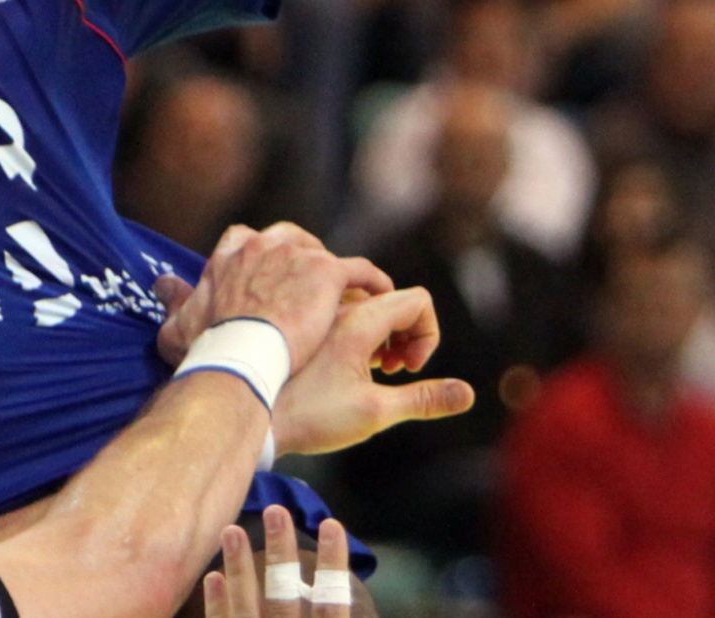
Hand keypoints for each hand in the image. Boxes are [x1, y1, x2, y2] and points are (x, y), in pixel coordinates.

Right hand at [170, 225, 394, 371]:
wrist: (239, 357)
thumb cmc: (208, 349)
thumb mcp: (180, 325)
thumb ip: (176, 301)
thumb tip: (163, 285)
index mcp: (230, 254)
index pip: (248, 237)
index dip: (264, 257)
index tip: (271, 280)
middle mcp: (264, 244)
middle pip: (292, 240)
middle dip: (304, 261)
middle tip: (314, 293)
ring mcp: (297, 255)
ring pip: (326, 256)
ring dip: (337, 277)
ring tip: (348, 300)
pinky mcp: (327, 273)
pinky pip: (361, 271)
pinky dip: (371, 282)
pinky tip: (379, 298)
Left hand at [204, 508, 351, 617]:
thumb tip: (349, 601)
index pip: (331, 605)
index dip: (333, 564)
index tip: (331, 524)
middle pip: (284, 599)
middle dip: (280, 554)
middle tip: (276, 511)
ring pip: (245, 609)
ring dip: (239, 568)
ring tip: (232, 529)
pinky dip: (216, 604)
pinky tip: (213, 577)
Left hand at [274, 289, 473, 454]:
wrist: (247, 412)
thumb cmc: (309, 416)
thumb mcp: (375, 412)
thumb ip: (424, 399)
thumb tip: (468, 394)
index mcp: (360, 318)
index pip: (418, 301)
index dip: (427, 334)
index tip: (409, 368)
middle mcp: (336, 303)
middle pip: (391, 299)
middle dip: (403, 334)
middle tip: (390, 369)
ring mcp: (314, 309)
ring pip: (361, 303)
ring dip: (376, 331)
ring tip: (365, 367)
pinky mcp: (295, 318)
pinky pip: (332, 308)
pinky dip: (347, 327)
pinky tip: (335, 360)